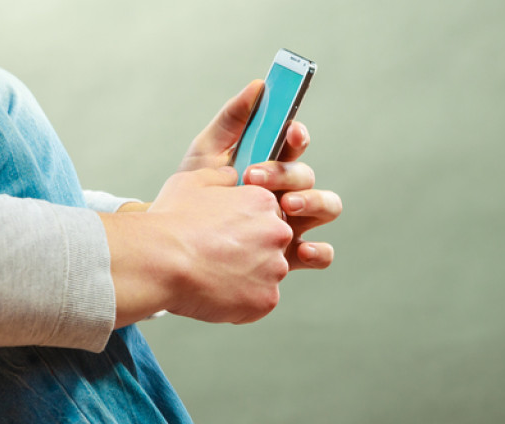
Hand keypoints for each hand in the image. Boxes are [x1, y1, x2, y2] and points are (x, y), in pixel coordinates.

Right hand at [102, 165, 294, 326]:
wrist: (160, 260)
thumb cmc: (171, 223)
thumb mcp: (191, 182)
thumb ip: (218, 177)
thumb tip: (230, 177)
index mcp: (263, 203)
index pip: (266, 217)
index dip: (243, 229)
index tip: (223, 237)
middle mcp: (277, 234)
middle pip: (270, 247)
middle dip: (248, 254)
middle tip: (216, 258)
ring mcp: (275, 269)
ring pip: (265, 276)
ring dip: (244, 279)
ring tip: (211, 276)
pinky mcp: (266, 299)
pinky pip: (258, 303)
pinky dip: (239, 303)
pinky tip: (214, 293)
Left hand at [179, 82, 339, 268]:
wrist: (177, 245)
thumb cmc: (194, 195)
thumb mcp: (206, 154)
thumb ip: (232, 120)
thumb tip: (259, 86)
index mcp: (271, 164)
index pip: (294, 145)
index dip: (298, 135)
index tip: (290, 131)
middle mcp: (288, 190)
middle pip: (307, 175)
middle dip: (288, 173)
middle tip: (256, 178)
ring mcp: (293, 222)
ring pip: (327, 206)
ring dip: (313, 202)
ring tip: (286, 206)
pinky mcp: (292, 255)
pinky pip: (322, 253)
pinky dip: (319, 251)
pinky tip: (301, 250)